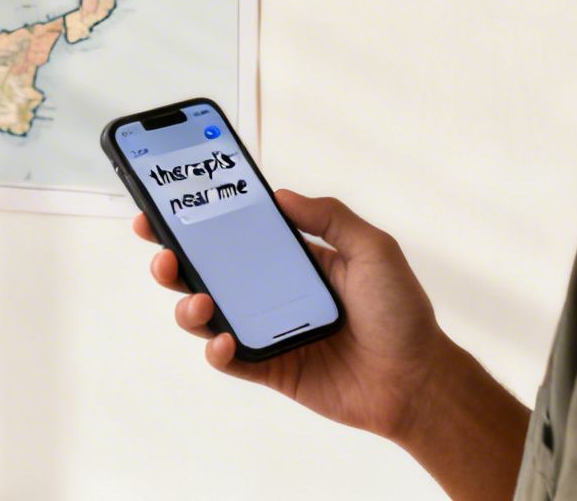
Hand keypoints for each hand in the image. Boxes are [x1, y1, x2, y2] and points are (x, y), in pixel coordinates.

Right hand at [132, 189, 448, 440]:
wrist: (415, 380)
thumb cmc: (401, 312)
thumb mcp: (373, 249)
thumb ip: (329, 217)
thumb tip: (280, 195)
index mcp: (296, 259)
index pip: (239, 234)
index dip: (203, 220)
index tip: (170, 204)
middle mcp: (275, 292)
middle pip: (211, 272)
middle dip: (176, 259)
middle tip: (161, 250)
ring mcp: (269, 331)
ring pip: (209, 315)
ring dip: (190, 305)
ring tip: (199, 300)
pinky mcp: (270, 369)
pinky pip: (230, 359)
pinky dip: (217, 349)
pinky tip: (223, 340)